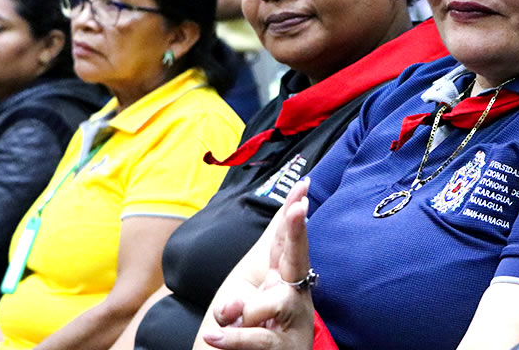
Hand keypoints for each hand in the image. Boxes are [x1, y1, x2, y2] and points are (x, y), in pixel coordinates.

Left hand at [202, 178, 316, 349]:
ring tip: (228, 320)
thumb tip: (230, 305)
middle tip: (298, 207)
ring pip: (275, 301)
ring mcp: (292, 322)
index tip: (304, 186)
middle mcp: (295, 296)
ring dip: (245, 311)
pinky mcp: (281, 348)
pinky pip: (256, 338)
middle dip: (297, 230)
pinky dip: (233, 338)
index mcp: (284, 280)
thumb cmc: (250, 334)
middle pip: (297, 258)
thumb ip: (237, 301)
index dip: (294, 214)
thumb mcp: (241, 307)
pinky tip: (215, 336)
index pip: (288, 242)